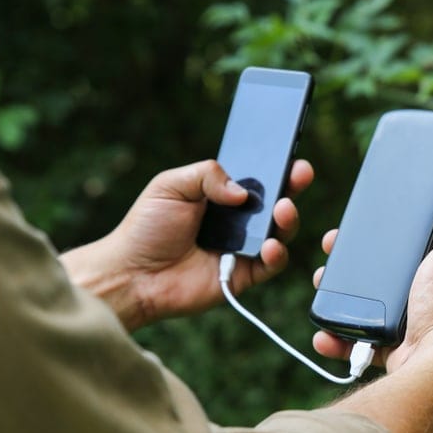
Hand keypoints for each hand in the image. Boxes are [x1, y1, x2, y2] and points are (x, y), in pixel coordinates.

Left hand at [60, 159, 313, 330]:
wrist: (132, 273)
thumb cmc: (146, 228)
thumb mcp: (171, 185)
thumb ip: (208, 174)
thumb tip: (243, 191)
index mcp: (220, 194)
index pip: (257, 178)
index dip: (276, 167)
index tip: (290, 156)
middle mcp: (236, 220)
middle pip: (275, 202)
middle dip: (292, 186)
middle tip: (300, 174)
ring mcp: (242, 248)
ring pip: (279, 232)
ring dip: (288, 219)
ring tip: (282, 210)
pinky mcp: (243, 276)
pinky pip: (271, 264)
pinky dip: (277, 254)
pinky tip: (269, 245)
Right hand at [312, 160, 432, 373]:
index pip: (412, 242)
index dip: (386, 230)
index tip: (357, 220)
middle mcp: (429, 296)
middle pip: (382, 272)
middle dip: (350, 262)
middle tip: (329, 250)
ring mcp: (409, 325)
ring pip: (364, 305)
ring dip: (338, 297)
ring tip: (319, 286)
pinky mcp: (391, 351)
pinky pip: (356, 342)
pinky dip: (337, 338)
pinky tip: (325, 331)